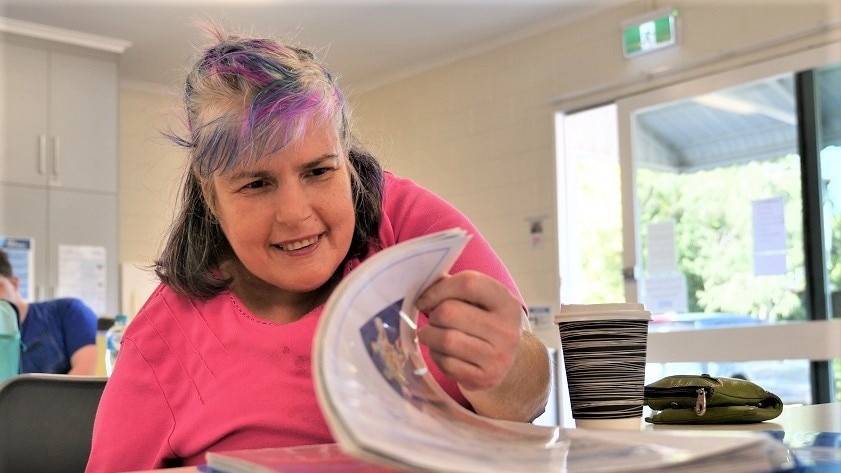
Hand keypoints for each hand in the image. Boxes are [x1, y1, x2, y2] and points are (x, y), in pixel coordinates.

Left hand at [415, 270, 522, 391]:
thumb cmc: (486, 323)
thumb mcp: (481, 301)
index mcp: (507, 303)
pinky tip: (442, 352)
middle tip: (434, 320)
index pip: (468, 284)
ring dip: (429, 336)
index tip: (425, 300)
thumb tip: (425, 285)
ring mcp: (497, 357)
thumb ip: (455, 288)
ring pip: (445, 340)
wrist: (507, 362)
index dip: (439, 289)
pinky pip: (446, 364)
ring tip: (432, 334)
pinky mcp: (484, 379)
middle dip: (433, 315)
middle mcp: (506, 330)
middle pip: (449, 313)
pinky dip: (436, 356)